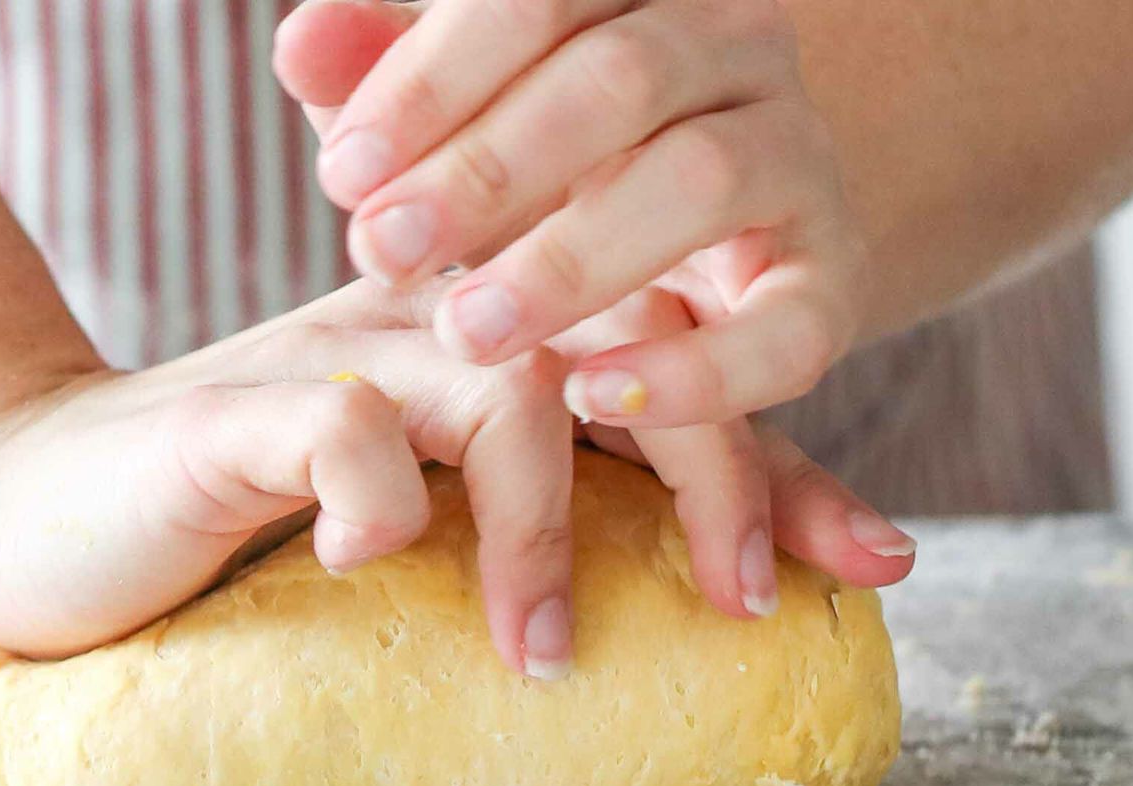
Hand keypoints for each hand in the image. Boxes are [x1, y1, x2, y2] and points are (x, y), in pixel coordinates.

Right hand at [0, 280, 910, 677]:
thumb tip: (702, 605)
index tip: (877, 559)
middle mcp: (434, 335)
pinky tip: (366, 561)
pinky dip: (380, 504)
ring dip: (541, 529)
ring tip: (538, 651)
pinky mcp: (245, 407)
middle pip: (626, 356)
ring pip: (502, 391)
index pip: (667, 387)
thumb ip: (536, 534)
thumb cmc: (248, 534)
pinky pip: (347, 432)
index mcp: (490, 356)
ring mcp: (339, 359)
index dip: (780, 466)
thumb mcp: (423, 537)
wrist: (52, 510)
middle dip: (711, 476)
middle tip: (738, 599)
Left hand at [275, 0, 866, 425]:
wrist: (690, 237)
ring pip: (702, 183)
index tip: (342, 175)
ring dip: (570, 262)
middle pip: (619, 81)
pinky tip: (592, 394)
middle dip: (485, 172)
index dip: (432, 82)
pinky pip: (793, 327)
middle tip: (382, 253)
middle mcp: (736, 45)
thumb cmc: (542, 162)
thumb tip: (301, 44)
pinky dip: (699, 371)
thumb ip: (383, 74)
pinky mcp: (831, 279)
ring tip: (469, 329)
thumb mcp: (453, 113)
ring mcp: (798, 156)